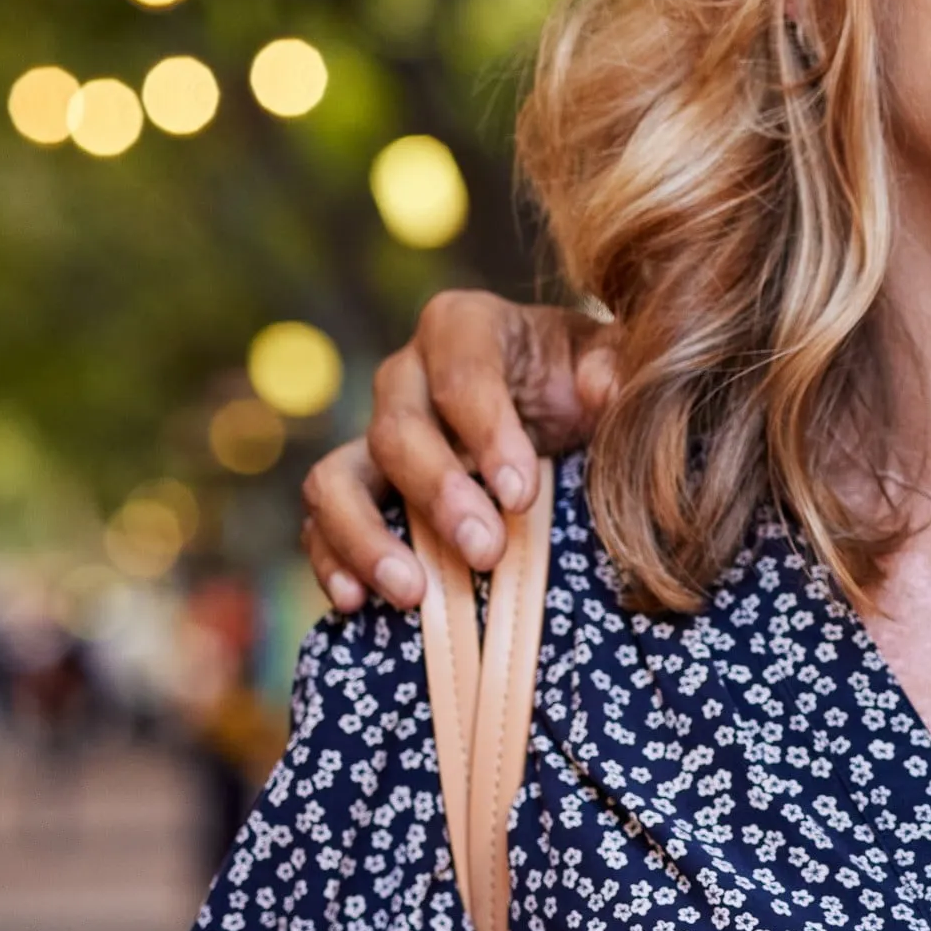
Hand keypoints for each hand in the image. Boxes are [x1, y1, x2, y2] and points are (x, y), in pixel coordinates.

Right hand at [301, 291, 611, 611]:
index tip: (521, 494)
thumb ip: (611, 366)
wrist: (554, 406)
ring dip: (368, 538)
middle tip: (487, 551)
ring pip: (335, 478)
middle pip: (397, 431)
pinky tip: (358, 603)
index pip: (463, 375)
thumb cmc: (579, 374)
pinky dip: (331, 562)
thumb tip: (603, 389)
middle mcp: (405, 375)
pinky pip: (320, 523)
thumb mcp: (606, 358)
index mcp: (463, 327)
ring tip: (415, 593)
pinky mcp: (356, 489)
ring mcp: (371, 434)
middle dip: (439, 495)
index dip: (487, 434)